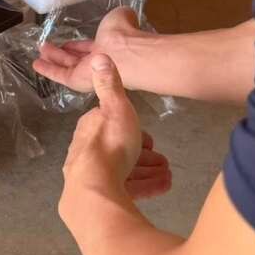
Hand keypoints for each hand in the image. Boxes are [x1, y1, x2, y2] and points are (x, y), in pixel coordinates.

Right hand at [33, 7, 143, 93]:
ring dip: (52, 59)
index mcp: (107, 46)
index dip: (77, 45)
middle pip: (75, 58)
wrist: (125, 53)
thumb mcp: (120, 16)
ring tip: (40, 53)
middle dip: (62, 53)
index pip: (89, 47)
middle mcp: (97, 60)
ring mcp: (86, 71)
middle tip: (48, 48)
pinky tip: (36, 64)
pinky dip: (48, 70)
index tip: (67, 43)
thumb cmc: (123, 33)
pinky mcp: (77, 80)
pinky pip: (60, 74)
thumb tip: (123, 15)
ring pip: (66, 65)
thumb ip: (118, 17)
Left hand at [60, 56, 170, 231]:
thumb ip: (109, 84)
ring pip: (125, 171)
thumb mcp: (115, 107)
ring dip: (147, 172)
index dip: (132, 129)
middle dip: (143, 155)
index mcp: (90, 129)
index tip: (150, 137)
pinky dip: (145, 187)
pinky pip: (127, 190)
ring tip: (167, 174)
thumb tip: (99, 56)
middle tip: (163, 159)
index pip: (112, 125)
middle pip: (120, 150)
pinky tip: (162, 187)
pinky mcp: (101, 197)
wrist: (95, 190)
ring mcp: (94, 177)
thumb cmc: (109, 144)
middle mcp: (88, 151)